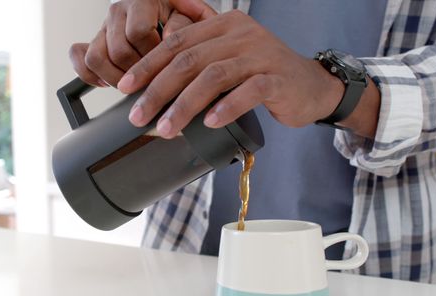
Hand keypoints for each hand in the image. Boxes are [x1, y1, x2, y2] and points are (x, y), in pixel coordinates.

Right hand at [69, 0, 215, 87]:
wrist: (168, 13)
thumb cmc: (182, 18)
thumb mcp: (193, 16)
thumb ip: (188, 23)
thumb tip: (166, 39)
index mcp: (142, 1)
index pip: (139, 33)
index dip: (153, 55)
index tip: (166, 64)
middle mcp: (118, 11)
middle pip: (119, 51)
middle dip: (138, 72)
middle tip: (154, 79)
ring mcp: (103, 27)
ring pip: (95, 58)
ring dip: (115, 78)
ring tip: (133, 84)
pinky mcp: (93, 41)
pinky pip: (79, 58)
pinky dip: (90, 75)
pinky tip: (108, 82)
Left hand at [117, 10, 363, 137]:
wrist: (311, 86)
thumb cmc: (263, 76)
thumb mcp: (228, 60)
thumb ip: (199, 64)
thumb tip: (153, 89)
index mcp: (223, 26)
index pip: (176, 42)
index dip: (147, 65)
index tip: (124, 88)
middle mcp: (240, 34)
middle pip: (189, 60)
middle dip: (158, 90)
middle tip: (139, 116)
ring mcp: (261, 55)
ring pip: (213, 76)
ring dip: (185, 105)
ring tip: (167, 128)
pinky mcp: (278, 78)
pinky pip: (248, 91)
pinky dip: (226, 107)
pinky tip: (209, 123)